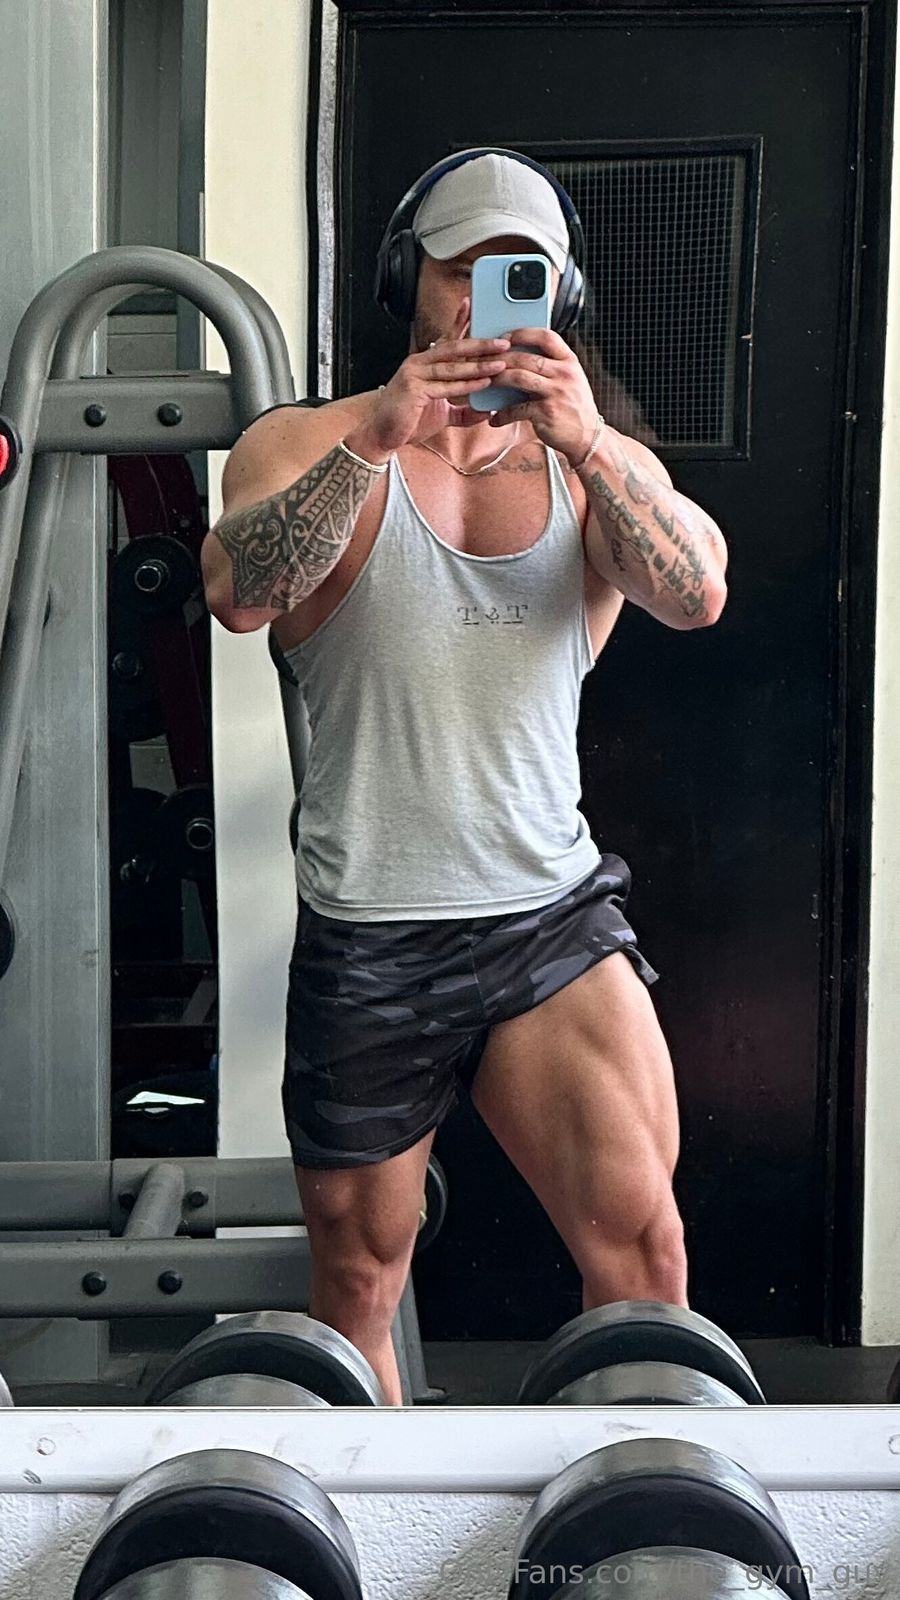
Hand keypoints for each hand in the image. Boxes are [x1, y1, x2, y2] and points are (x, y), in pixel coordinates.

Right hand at [349, 301, 508, 459]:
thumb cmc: (407, 422)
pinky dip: (466, 385)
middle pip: (453, 348)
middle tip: (503, 341)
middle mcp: (419, 363)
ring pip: (452, 366)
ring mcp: (414, 374)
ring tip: (500, 362)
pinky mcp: (413, 389)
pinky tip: (483, 382)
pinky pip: (445, 386)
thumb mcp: (441, 414)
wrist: (382, 435)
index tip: (473, 307)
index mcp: (424, 364)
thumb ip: (462, 412)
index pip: (446, 340)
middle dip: (480, 344)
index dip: (460, 323)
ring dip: (478, 364)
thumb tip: (485, 412)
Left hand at [488, 327, 597, 464]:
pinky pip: (517, 409)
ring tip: (485, 383)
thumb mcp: (570, 380)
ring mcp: (556, 393)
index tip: (505, 337)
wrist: (588, 437)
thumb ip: (552, 367)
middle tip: (484, 361)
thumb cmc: (572, 407)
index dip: (523, 334)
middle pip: (526, 357)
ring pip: (519, 377)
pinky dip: (502, 415)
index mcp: (570, 361)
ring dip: (497, 379)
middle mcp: (565, 374)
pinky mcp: (546, 413)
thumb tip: (518, 357)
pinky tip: (494, 418)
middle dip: (501, 358)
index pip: (546, 337)